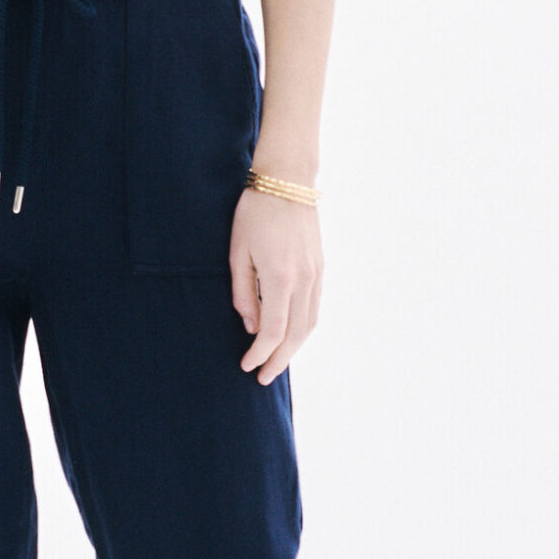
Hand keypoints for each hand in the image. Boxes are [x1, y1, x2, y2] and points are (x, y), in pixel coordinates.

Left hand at [230, 184, 322, 385]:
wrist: (288, 181)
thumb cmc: (254, 213)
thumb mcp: (237, 253)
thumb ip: (244, 294)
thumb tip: (251, 327)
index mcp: (280, 277)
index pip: (272, 331)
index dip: (259, 354)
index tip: (246, 367)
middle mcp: (303, 280)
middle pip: (295, 335)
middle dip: (278, 360)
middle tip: (262, 377)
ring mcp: (316, 274)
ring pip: (310, 324)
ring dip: (294, 348)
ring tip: (276, 362)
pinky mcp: (321, 268)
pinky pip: (315, 307)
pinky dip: (304, 328)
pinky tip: (291, 335)